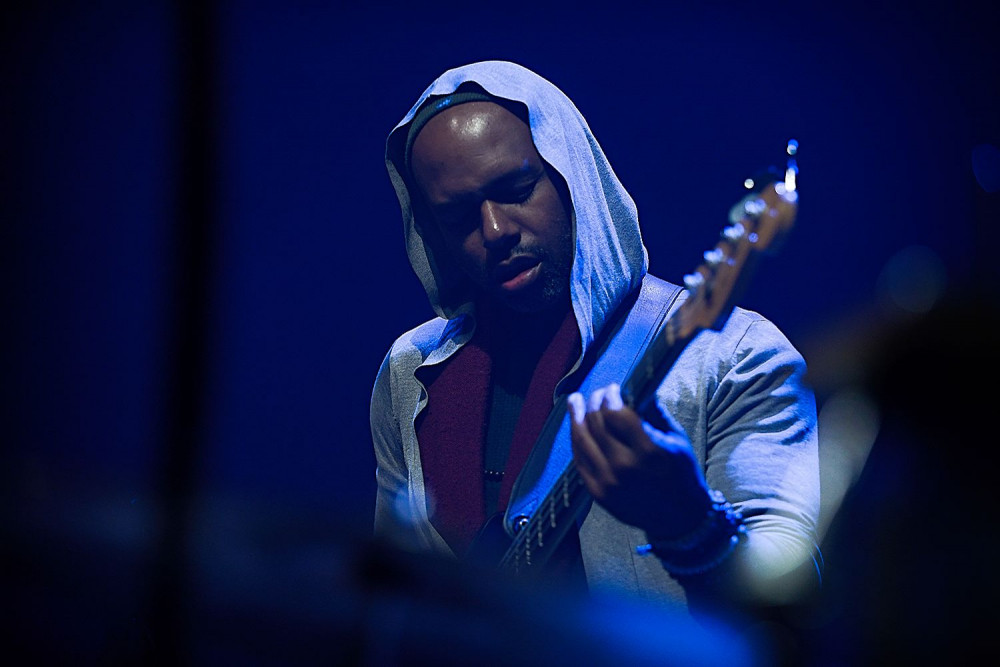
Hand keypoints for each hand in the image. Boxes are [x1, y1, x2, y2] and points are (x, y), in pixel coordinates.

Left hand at [567, 383, 712, 538]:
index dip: (610, 396)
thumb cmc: (681, 474)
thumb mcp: (676, 439)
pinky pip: (579, 460)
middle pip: (597, 423)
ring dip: (576, 416)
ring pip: (582, 439)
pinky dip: (576, 440)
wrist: (680, 519)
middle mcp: (625, 467)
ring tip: (575, 402)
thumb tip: (635, 387)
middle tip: (598, 393)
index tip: (613, 388)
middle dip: (596, 402)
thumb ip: (654, 412)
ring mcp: (608, 482)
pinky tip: (576, 428)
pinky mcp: (598, 493)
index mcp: (649, 451)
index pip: (616, 413)